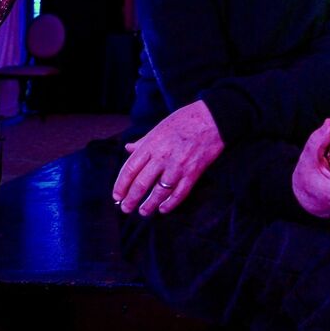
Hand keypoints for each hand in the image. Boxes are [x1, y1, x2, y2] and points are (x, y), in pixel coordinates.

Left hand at [112, 100, 224, 215]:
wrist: (213, 119)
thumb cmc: (185, 120)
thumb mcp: (160, 127)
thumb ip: (143, 141)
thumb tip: (128, 148)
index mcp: (152, 144)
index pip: (130, 169)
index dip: (121, 185)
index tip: (116, 196)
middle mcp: (162, 157)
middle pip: (141, 184)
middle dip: (131, 199)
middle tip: (126, 208)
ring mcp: (178, 166)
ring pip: (159, 192)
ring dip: (149, 205)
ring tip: (143, 211)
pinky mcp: (193, 173)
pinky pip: (179, 194)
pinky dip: (170, 204)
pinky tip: (163, 209)